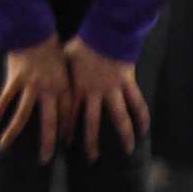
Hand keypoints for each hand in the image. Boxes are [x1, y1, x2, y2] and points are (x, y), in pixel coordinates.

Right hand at [0, 35, 71, 161]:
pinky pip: (6, 99)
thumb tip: (65, 101)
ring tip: (4, 147)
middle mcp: (49, 90)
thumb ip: (65, 86)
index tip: (63, 146)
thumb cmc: (52, 48)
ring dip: (13, 133)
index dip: (65, 132)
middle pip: (49, 123)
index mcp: (64, 88)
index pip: (67, 117)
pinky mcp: (15, 79)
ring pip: (23, 115)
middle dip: (47, 144)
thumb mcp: (65, 68)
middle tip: (45, 161)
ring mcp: (31, 85)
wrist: (34, 29)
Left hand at [64, 35, 148, 159]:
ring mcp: (113, 89)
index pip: (70, 113)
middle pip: (92, 122)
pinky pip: (137, 103)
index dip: (67, 129)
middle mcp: (95, 92)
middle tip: (92, 159)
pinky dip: (142, 116)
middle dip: (91, 142)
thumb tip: (47, 74)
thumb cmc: (82, 44)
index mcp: (78, 87)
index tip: (65, 144)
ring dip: (124, 135)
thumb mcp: (66, 57)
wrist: (104, 31)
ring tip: (128, 151)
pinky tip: (145, 130)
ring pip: (119, 117)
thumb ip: (61, 70)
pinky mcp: (127, 83)